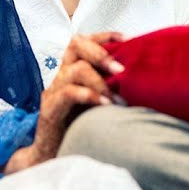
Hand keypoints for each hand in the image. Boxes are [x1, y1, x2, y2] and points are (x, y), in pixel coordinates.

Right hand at [5, 31, 124, 172]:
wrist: (50, 154)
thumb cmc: (76, 125)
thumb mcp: (94, 100)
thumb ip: (108, 86)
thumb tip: (138, 78)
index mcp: (70, 69)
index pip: (82, 41)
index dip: (103, 36)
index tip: (127, 39)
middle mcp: (60, 74)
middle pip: (75, 45)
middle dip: (101, 52)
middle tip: (122, 68)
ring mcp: (53, 90)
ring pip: (76, 69)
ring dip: (101, 81)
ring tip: (117, 98)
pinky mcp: (50, 109)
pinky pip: (69, 93)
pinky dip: (90, 96)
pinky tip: (105, 105)